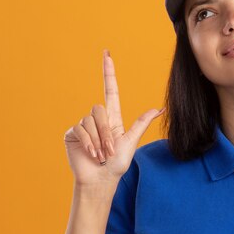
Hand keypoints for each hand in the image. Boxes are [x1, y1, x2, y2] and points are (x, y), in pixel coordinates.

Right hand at [63, 49, 164, 184]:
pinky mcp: (72, 133)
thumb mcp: (131, 142)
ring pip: (90, 120)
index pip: (110, 90)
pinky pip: (80, 129)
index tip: (107, 54)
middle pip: (99, 110)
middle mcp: (97, 120)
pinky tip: (91, 154)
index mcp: (113, 119)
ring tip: (101, 155)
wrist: (101, 180)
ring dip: (99, 140)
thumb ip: (141, 123)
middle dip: (106, 132)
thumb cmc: (117, 164)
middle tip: (110, 150)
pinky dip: (89, 142)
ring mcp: (84, 126)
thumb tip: (160, 108)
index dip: (108, 72)